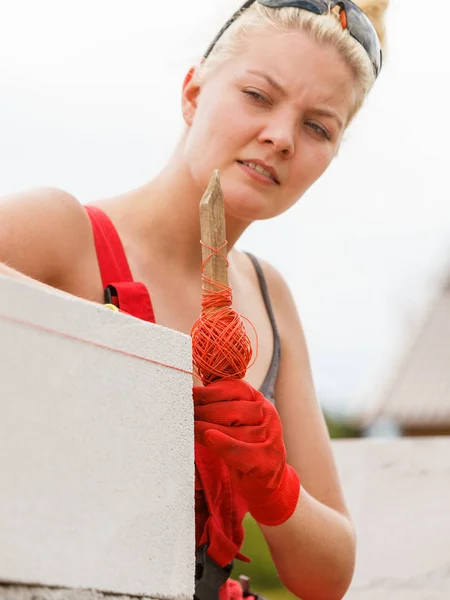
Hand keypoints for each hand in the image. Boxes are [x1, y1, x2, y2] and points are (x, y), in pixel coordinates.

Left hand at [193, 379, 299, 525]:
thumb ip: (218, 407)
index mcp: (258, 400)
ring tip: (190, 428)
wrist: (263, 481)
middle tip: (185, 414)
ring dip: (208, 429)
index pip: (236, 388)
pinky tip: (210, 438)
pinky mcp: (268, 460)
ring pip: (236, 431)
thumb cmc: (242, 446)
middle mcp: (268, 414)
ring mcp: (271, 437)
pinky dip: (225, 445)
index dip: (211, 391)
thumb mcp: (233, 421)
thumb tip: (191, 397)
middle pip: (234, 409)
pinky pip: (243, 451)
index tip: (191, 394)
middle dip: (206, 411)